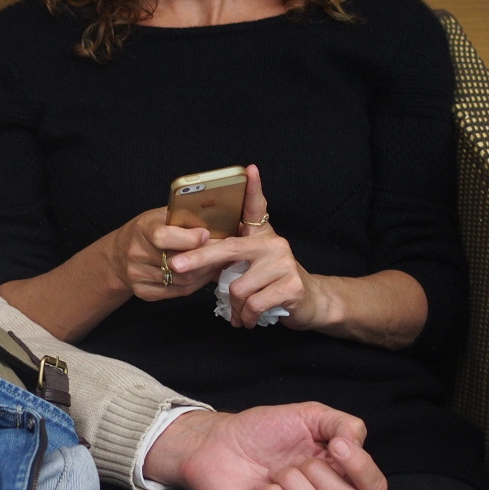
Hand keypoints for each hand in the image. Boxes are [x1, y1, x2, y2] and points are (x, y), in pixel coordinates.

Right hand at [104, 207, 210, 303]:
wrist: (119, 255)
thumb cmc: (147, 231)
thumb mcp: (161, 215)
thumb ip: (185, 218)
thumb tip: (215, 225)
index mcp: (142, 229)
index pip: (163, 237)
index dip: (189, 238)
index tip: (206, 234)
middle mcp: (136, 253)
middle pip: (178, 263)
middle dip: (206, 258)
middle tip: (224, 252)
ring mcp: (138, 275)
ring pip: (182, 280)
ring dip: (204, 273)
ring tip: (217, 263)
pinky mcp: (143, 292)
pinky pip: (178, 292)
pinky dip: (196, 284)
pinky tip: (204, 275)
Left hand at [143, 403, 386, 489]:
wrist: (216, 442)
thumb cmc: (261, 431)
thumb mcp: (308, 415)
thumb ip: (344, 424)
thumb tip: (356, 445)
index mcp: (336, 475)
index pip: (374, 488)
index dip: (362, 469)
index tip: (337, 446)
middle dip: (319, 473)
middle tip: (292, 462)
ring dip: (291, 482)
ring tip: (273, 474)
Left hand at [165, 165, 330, 328]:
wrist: (311, 303)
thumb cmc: (273, 282)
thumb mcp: (254, 263)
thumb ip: (232, 256)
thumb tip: (193, 259)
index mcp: (262, 235)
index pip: (257, 207)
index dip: (253, 189)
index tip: (249, 170)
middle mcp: (274, 244)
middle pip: (228, 249)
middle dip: (198, 259)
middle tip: (177, 267)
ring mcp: (284, 264)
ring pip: (238, 287)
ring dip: (233, 307)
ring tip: (237, 313)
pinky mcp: (291, 286)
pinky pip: (253, 304)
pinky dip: (245, 317)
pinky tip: (248, 320)